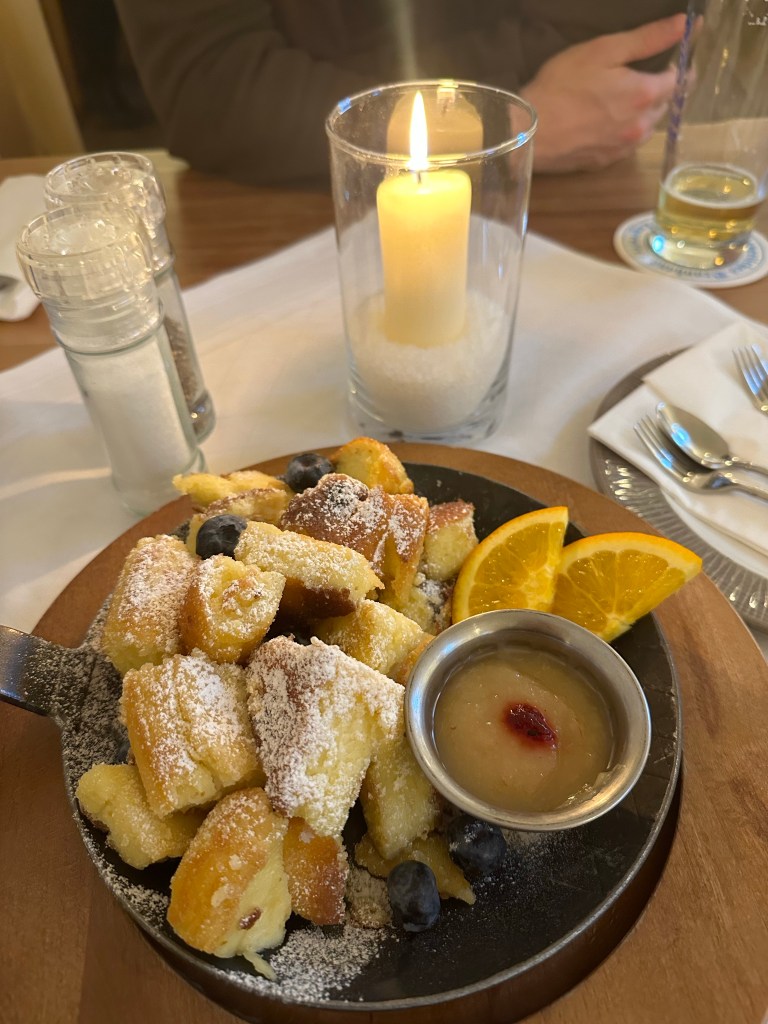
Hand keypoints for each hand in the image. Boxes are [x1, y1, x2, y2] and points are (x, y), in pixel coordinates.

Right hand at [521, 14, 686, 172]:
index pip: (681, 80)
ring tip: (623, 100)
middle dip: (660, 89)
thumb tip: (684, 25)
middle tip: (640, 76)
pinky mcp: (607, 161)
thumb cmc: (562, 85)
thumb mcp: (603, 50)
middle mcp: (641, 125)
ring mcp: (625, 147)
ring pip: (648, 126)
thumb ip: (647, 39)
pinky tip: (608, 122)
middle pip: (666, 104)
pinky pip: (629, 144)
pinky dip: (627, 130)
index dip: (680, 66)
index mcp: (645, 94)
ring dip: (644, 112)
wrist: (530, 132)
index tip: (673, 58)